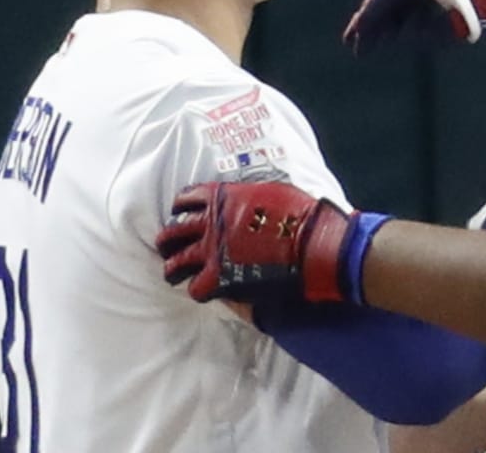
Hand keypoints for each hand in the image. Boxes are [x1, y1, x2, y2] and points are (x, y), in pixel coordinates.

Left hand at [155, 181, 388, 303]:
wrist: (317, 245)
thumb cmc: (304, 216)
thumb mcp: (274, 193)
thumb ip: (250, 197)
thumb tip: (245, 202)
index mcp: (225, 197)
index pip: (187, 198)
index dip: (180, 208)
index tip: (180, 215)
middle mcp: (212, 223)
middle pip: (174, 232)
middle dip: (168, 241)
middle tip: (169, 249)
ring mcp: (213, 252)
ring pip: (176, 262)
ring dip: (173, 268)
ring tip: (174, 274)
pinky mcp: (221, 279)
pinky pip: (195, 288)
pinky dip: (198, 290)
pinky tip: (205, 291)